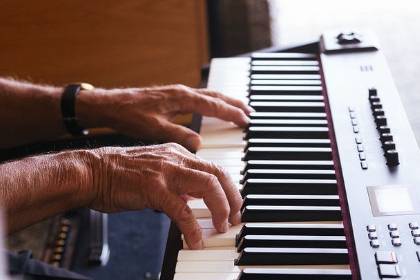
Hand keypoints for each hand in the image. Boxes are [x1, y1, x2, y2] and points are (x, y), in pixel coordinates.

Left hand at [78, 84, 251, 150]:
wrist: (111, 105)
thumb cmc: (130, 116)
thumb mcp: (154, 129)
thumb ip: (178, 135)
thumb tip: (200, 144)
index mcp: (181, 98)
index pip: (213, 105)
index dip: (231, 113)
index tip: (246, 120)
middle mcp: (182, 92)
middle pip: (215, 96)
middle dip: (234, 103)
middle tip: (250, 112)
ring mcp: (177, 93)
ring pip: (208, 95)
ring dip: (224, 102)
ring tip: (238, 109)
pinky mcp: (172, 97)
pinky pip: (199, 98)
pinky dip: (211, 103)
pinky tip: (212, 109)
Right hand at [83, 143, 242, 248]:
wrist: (91, 171)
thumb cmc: (119, 173)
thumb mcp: (155, 169)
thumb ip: (176, 180)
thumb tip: (192, 197)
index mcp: (177, 153)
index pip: (214, 166)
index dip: (229, 187)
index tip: (234, 203)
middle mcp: (176, 158)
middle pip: (218, 174)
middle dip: (233, 197)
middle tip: (236, 216)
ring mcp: (165, 172)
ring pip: (208, 186)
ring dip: (221, 208)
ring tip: (222, 226)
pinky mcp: (153, 189)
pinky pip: (182, 211)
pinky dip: (193, 228)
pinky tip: (195, 240)